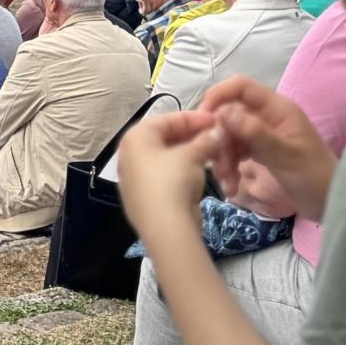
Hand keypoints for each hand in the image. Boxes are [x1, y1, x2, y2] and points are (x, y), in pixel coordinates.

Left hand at [117, 108, 220, 244]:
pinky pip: (165, 176)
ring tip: (212, 154)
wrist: (165, 226)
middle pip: (164, 138)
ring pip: (166, 158)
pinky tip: (199, 173)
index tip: (216, 121)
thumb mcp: (192, 155)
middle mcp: (129, 154)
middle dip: (192, 137)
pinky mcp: (143, 196)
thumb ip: (205, 140)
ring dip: (189, 154)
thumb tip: (217, 133)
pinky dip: (181, 171)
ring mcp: (134, 177)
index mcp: (135, 137)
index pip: (166, 120)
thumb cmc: (173, 180)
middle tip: (216, 137)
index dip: (194, 118)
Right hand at [200, 78, 338, 222]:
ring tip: (227, 183)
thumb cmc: (314, 177)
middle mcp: (268, 116)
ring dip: (222, 157)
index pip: (240, 87)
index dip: (218, 97)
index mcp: (277, 108)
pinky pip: (235, 150)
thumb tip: (222, 111)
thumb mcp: (284, 155)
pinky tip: (232, 186)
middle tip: (216, 165)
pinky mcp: (261, 150)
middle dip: (219, 139)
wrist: (335, 203)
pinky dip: (230, 166)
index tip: (203, 121)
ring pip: (229, 134)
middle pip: (229, 114)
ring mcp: (263, 133)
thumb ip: (254, 132)